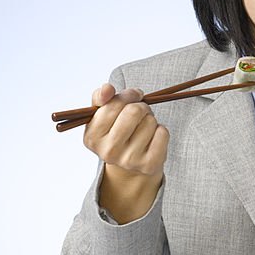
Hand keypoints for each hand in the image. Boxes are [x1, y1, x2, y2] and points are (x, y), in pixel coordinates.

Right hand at [84, 83, 168, 223]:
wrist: (131, 165)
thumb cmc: (117, 131)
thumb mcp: (102, 115)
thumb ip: (101, 97)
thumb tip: (107, 89)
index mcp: (92, 138)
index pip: (112, 105)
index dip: (128, 95)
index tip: (133, 96)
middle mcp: (108, 152)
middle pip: (134, 111)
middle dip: (141, 106)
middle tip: (140, 112)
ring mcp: (128, 161)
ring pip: (150, 121)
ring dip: (150, 119)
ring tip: (143, 128)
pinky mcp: (148, 164)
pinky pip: (162, 133)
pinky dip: (161, 130)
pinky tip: (152, 138)